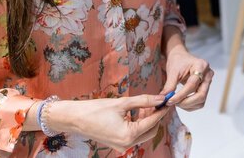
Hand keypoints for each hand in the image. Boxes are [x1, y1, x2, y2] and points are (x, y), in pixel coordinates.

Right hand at [45, 95, 168, 151]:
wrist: (75, 119)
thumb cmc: (96, 110)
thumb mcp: (122, 103)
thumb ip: (144, 101)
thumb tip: (161, 98)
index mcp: (129, 135)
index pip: (153, 122)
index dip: (161, 110)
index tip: (168, 100)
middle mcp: (127, 144)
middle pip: (151, 131)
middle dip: (156, 116)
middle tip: (157, 102)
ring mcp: (122, 146)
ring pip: (144, 134)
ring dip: (147, 120)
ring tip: (146, 105)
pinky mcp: (118, 144)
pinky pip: (134, 135)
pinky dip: (139, 125)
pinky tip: (138, 112)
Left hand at [161, 45, 213, 110]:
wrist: (182, 58)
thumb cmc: (178, 62)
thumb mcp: (172, 71)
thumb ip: (169, 86)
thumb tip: (163, 99)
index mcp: (201, 66)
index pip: (192, 85)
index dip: (180, 95)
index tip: (169, 100)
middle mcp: (208, 74)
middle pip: (201, 95)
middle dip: (185, 102)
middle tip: (172, 103)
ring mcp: (208, 82)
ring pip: (201, 101)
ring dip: (187, 105)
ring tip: (175, 102)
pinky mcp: (206, 89)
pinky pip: (200, 102)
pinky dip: (189, 106)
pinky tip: (180, 101)